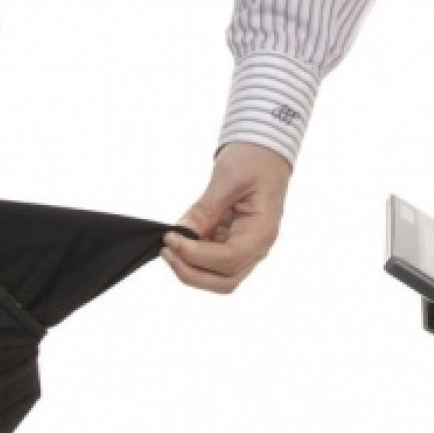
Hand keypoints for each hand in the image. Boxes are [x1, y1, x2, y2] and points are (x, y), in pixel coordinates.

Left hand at [161, 142, 291, 292]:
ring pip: (219, 277)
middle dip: (192, 272)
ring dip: (191, 269)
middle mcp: (258, 246)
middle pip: (225, 281)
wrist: (265, 152)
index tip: (172, 238)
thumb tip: (181, 233)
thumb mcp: (227, 179)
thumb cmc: (254, 160)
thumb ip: (204, 210)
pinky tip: (180, 240)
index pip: (229, 259)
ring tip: (171, 247)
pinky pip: (214, 263)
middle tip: (167, 252)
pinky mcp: (234, 243)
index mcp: (263, 231)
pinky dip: (194, 258)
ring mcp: (247, 248)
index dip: (196, 255)